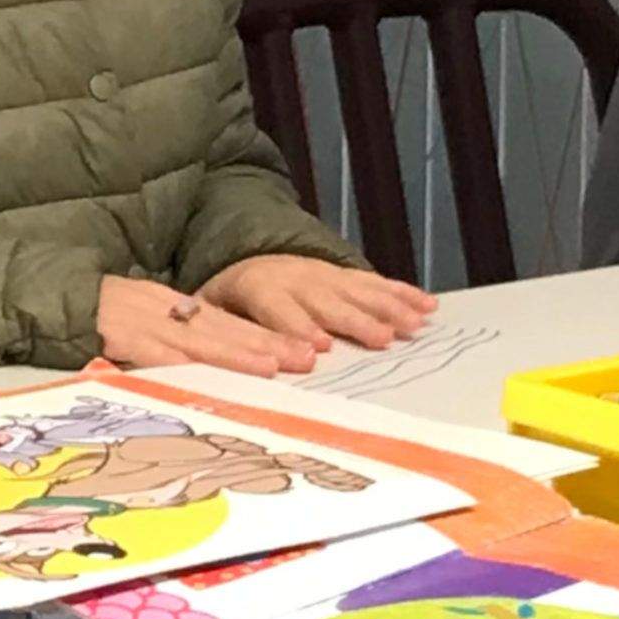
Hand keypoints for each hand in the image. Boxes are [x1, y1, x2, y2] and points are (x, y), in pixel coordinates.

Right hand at [94, 274, 316, 373]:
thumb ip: (169, 338)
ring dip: (233, 352)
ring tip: (271, 365)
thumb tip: (205, 362)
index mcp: (167, 305)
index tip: (302, 351)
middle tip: (305, 359)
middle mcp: (158, 308)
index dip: (263, 336)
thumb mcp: (135, 319)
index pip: (223, 321)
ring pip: (192, 338)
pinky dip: (172, 360)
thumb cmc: (86, 315)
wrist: (37, 294)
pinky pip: (145, 349)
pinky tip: (199, 371)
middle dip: (264, 344)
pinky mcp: (109, 332)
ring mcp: (135, 319)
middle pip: (219, 328)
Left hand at [201, 255, 436, 356]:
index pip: (277, 310)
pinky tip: (427, 306)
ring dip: (388, 308)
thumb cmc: (227, 298)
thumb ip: (206, 331)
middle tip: (381, 340)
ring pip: (358, 291)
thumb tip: (191, 362)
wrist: (246, 257)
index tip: (317, 349)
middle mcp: (296, 278)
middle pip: (328, 302)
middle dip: (354, 321)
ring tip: (413, 326)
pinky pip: (376, 283)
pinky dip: (403, 293)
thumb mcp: (207, 309)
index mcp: (258, 288)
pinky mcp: (345, 275)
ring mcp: (325, 274)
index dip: (296, 328)